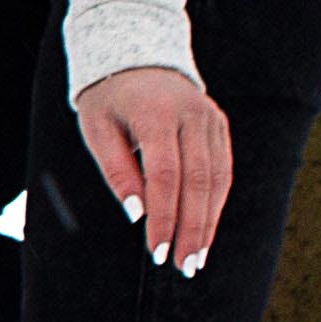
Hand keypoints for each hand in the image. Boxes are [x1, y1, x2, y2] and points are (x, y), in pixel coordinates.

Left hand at [74, 63, 233, 276]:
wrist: (139, 55)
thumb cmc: (109, 98)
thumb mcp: (97, 128)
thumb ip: (117, 170)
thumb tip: (138, 215)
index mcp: (157, 113)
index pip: (165, 175)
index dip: (164, 217)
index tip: (156, 250)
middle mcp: (192, 115)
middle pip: (197, 181)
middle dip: (192, 228)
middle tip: (183, 265)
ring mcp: (211, 119)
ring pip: (217, 179)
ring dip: (208, 223)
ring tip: (196, 258)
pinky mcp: (220, 125)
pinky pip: (223, 170)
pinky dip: (215, 204)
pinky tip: (205, 231)